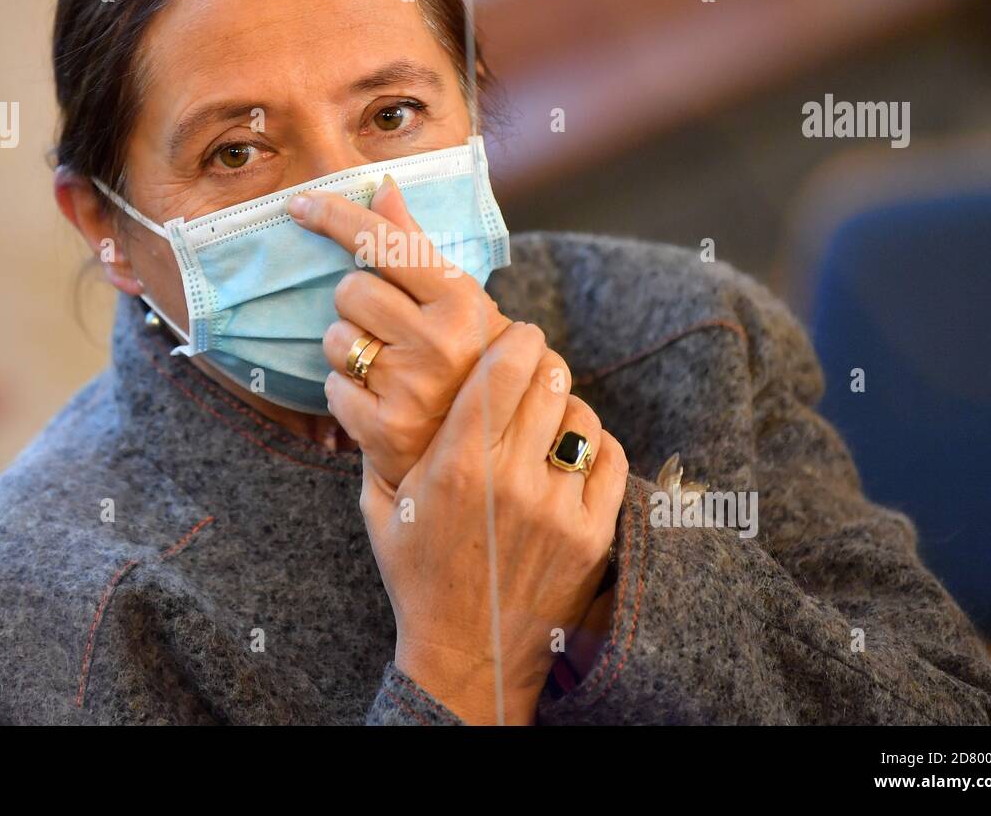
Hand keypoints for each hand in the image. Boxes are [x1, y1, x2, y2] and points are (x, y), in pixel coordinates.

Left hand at [285, 175, 511, 486]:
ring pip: (335, 339)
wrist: (489, 449)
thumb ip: (416, 245)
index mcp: (462, 302)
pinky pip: (331, 388)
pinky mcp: (384, 430)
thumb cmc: (468, 363)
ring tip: (387, 366)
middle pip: (350, 291)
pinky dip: (346, 392)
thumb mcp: (460, 302)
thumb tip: (383, 189)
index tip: (299, 203)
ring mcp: (411, 389)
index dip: (336, 217)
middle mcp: (440, 343)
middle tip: (389, 328)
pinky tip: (380, 399)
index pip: (384, 243)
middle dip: (358, 305)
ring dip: (349, 348)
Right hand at [358, 320, 629, 724]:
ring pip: (582, 418)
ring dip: (568, 407)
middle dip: (543, 365)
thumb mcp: (382, 507)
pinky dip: (596, 446)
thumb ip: (379, 443)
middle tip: (535, 367)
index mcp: (457, 465)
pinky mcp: (592, 536)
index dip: (517, 339)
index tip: (518, 334)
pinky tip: (574, 452)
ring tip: (551, 415)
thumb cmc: (418, 578)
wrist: (469, 657)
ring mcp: (557, 509)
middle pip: (549, 382)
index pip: (503, 370)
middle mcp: (511, 480)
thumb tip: (384, 382)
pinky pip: (611, 459)